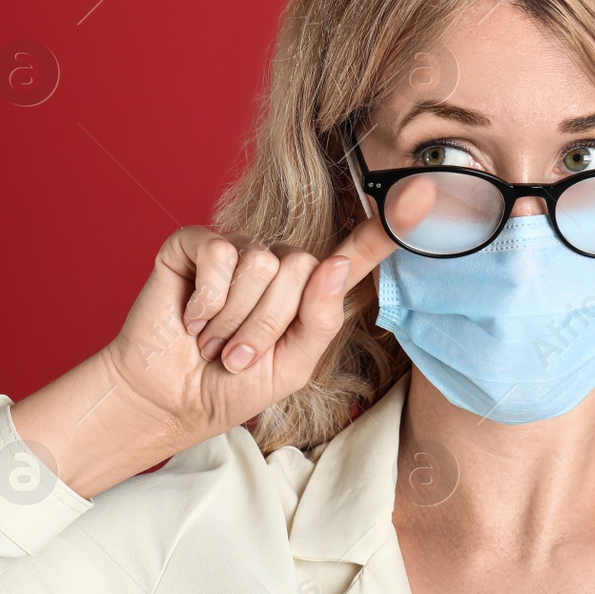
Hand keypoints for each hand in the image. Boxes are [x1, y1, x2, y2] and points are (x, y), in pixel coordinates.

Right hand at [104, 180, 433, 457]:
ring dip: (234, 321)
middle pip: (301, 269)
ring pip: (263, 266)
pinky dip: (207, 300)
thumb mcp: (292, 365)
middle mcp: (274, 262)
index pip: (353, 253)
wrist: (170, 399)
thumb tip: (333, 264)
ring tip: (213, 340)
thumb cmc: (230, 384)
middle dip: (268, 324)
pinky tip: (192, 319)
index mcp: (306, 291)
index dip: (388, 225)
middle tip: (238, 352)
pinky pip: (221, 255)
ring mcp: (235, 250)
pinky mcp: (194, 245)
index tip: (424, 194)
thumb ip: (320, 319)